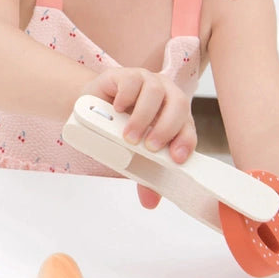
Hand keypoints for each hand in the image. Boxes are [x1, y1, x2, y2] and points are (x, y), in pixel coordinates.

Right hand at [85, 68, 195, 209]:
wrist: (90, 107)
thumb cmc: (117, 129)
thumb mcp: (130, 154)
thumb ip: (143, 174)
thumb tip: (150, 202)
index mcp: (174, 115)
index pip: (188, 127)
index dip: (185, 142)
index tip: (175, 158)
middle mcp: (165, 96)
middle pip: (178, 105)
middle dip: (166, 128)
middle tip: (149, 147)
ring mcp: (146, 81)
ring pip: (155, 92)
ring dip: (143, 117)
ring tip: (129, 136)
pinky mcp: (125, 74)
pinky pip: (132, 81)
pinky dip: (126, 97)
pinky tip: (116, 109)